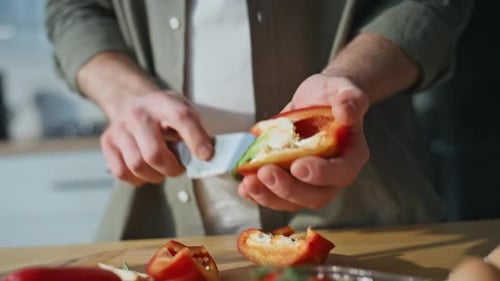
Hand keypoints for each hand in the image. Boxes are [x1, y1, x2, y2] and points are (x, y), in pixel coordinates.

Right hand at [101, 91, 212, 185]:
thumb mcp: (184, 110)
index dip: (196, 139)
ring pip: (137, 166)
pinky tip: (147, 169)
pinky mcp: (107, 142)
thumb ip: (197, 131)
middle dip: (172, 168)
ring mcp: (120, 128)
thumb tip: (208, 156)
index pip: (182, 118)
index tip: (206, 156)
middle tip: (180, 167)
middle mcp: (139, 114)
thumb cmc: (164, 113)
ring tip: (163, 167)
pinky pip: (123, 173)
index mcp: (164, 103)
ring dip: (156, 175)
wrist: (130, 100)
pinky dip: (138, 178)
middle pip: (154, 154)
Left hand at [238, 74, 369, 210]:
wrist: (315, 100)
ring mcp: (311, 183)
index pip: (341, 173)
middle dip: (288, 188)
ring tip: (249, 183)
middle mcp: (333, 177)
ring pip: (293, 201)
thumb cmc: (331, 96)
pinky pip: (277, 197)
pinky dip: (260, 195)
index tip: (298, 166)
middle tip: (266, 172)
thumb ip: (350, 99)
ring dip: (270, 196)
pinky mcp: (291, 182)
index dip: (320, 174)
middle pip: (315, 196)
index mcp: (351, 156)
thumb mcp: (341, 89)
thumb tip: (346, 111)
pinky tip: (245, 187)